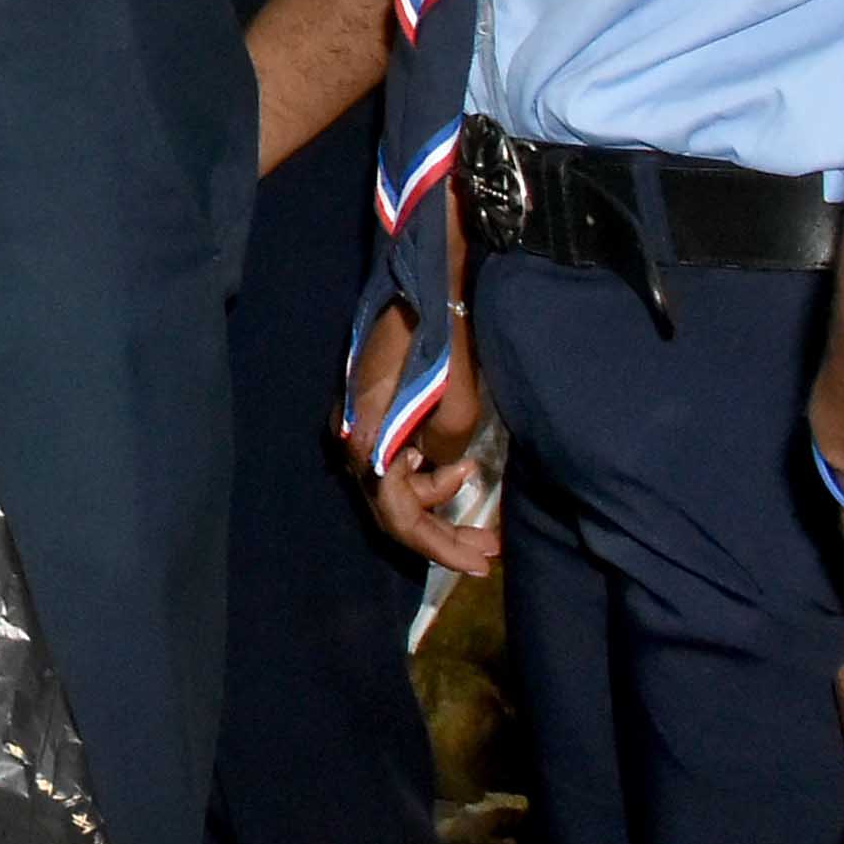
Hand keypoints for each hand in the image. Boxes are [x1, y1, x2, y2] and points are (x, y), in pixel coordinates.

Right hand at [346, 302, 505, 575]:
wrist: (423, 278)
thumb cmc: (443, 339)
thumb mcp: (457, 405)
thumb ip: (445, 452)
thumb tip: (439, 468)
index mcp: (369, 440)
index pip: (397, 517)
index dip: (438, 547)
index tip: (479, 565)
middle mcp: (354, 437)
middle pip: (394, 507)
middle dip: (442, 534)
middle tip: (488, 550)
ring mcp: (359, 422)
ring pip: (395, 485)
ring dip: (437, 500)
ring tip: (479, 491)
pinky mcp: (371, 409)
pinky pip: (395, 460)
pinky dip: (427, 473)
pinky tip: (456, 464)